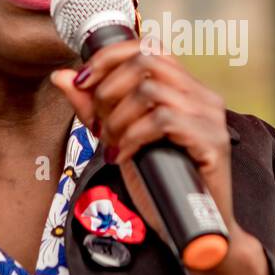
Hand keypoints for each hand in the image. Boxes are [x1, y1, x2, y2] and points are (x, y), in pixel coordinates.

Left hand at [49, 38, 237, 242]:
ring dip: (119, 119)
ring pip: (151, 91)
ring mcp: (211, 117)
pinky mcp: (213, 141)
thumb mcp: (121, 139)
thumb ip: (94, 109)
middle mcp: (203, 96)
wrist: (192, 228)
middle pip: (147, 61)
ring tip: (114, 145)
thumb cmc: (160, 184)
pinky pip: (163, 121)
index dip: (108, 57)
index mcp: (186, 89)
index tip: (82, 82)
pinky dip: (134, 137)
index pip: (148, 46)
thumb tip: (61, 77)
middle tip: (99, 124)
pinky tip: (127, 156)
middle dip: (109, 90)